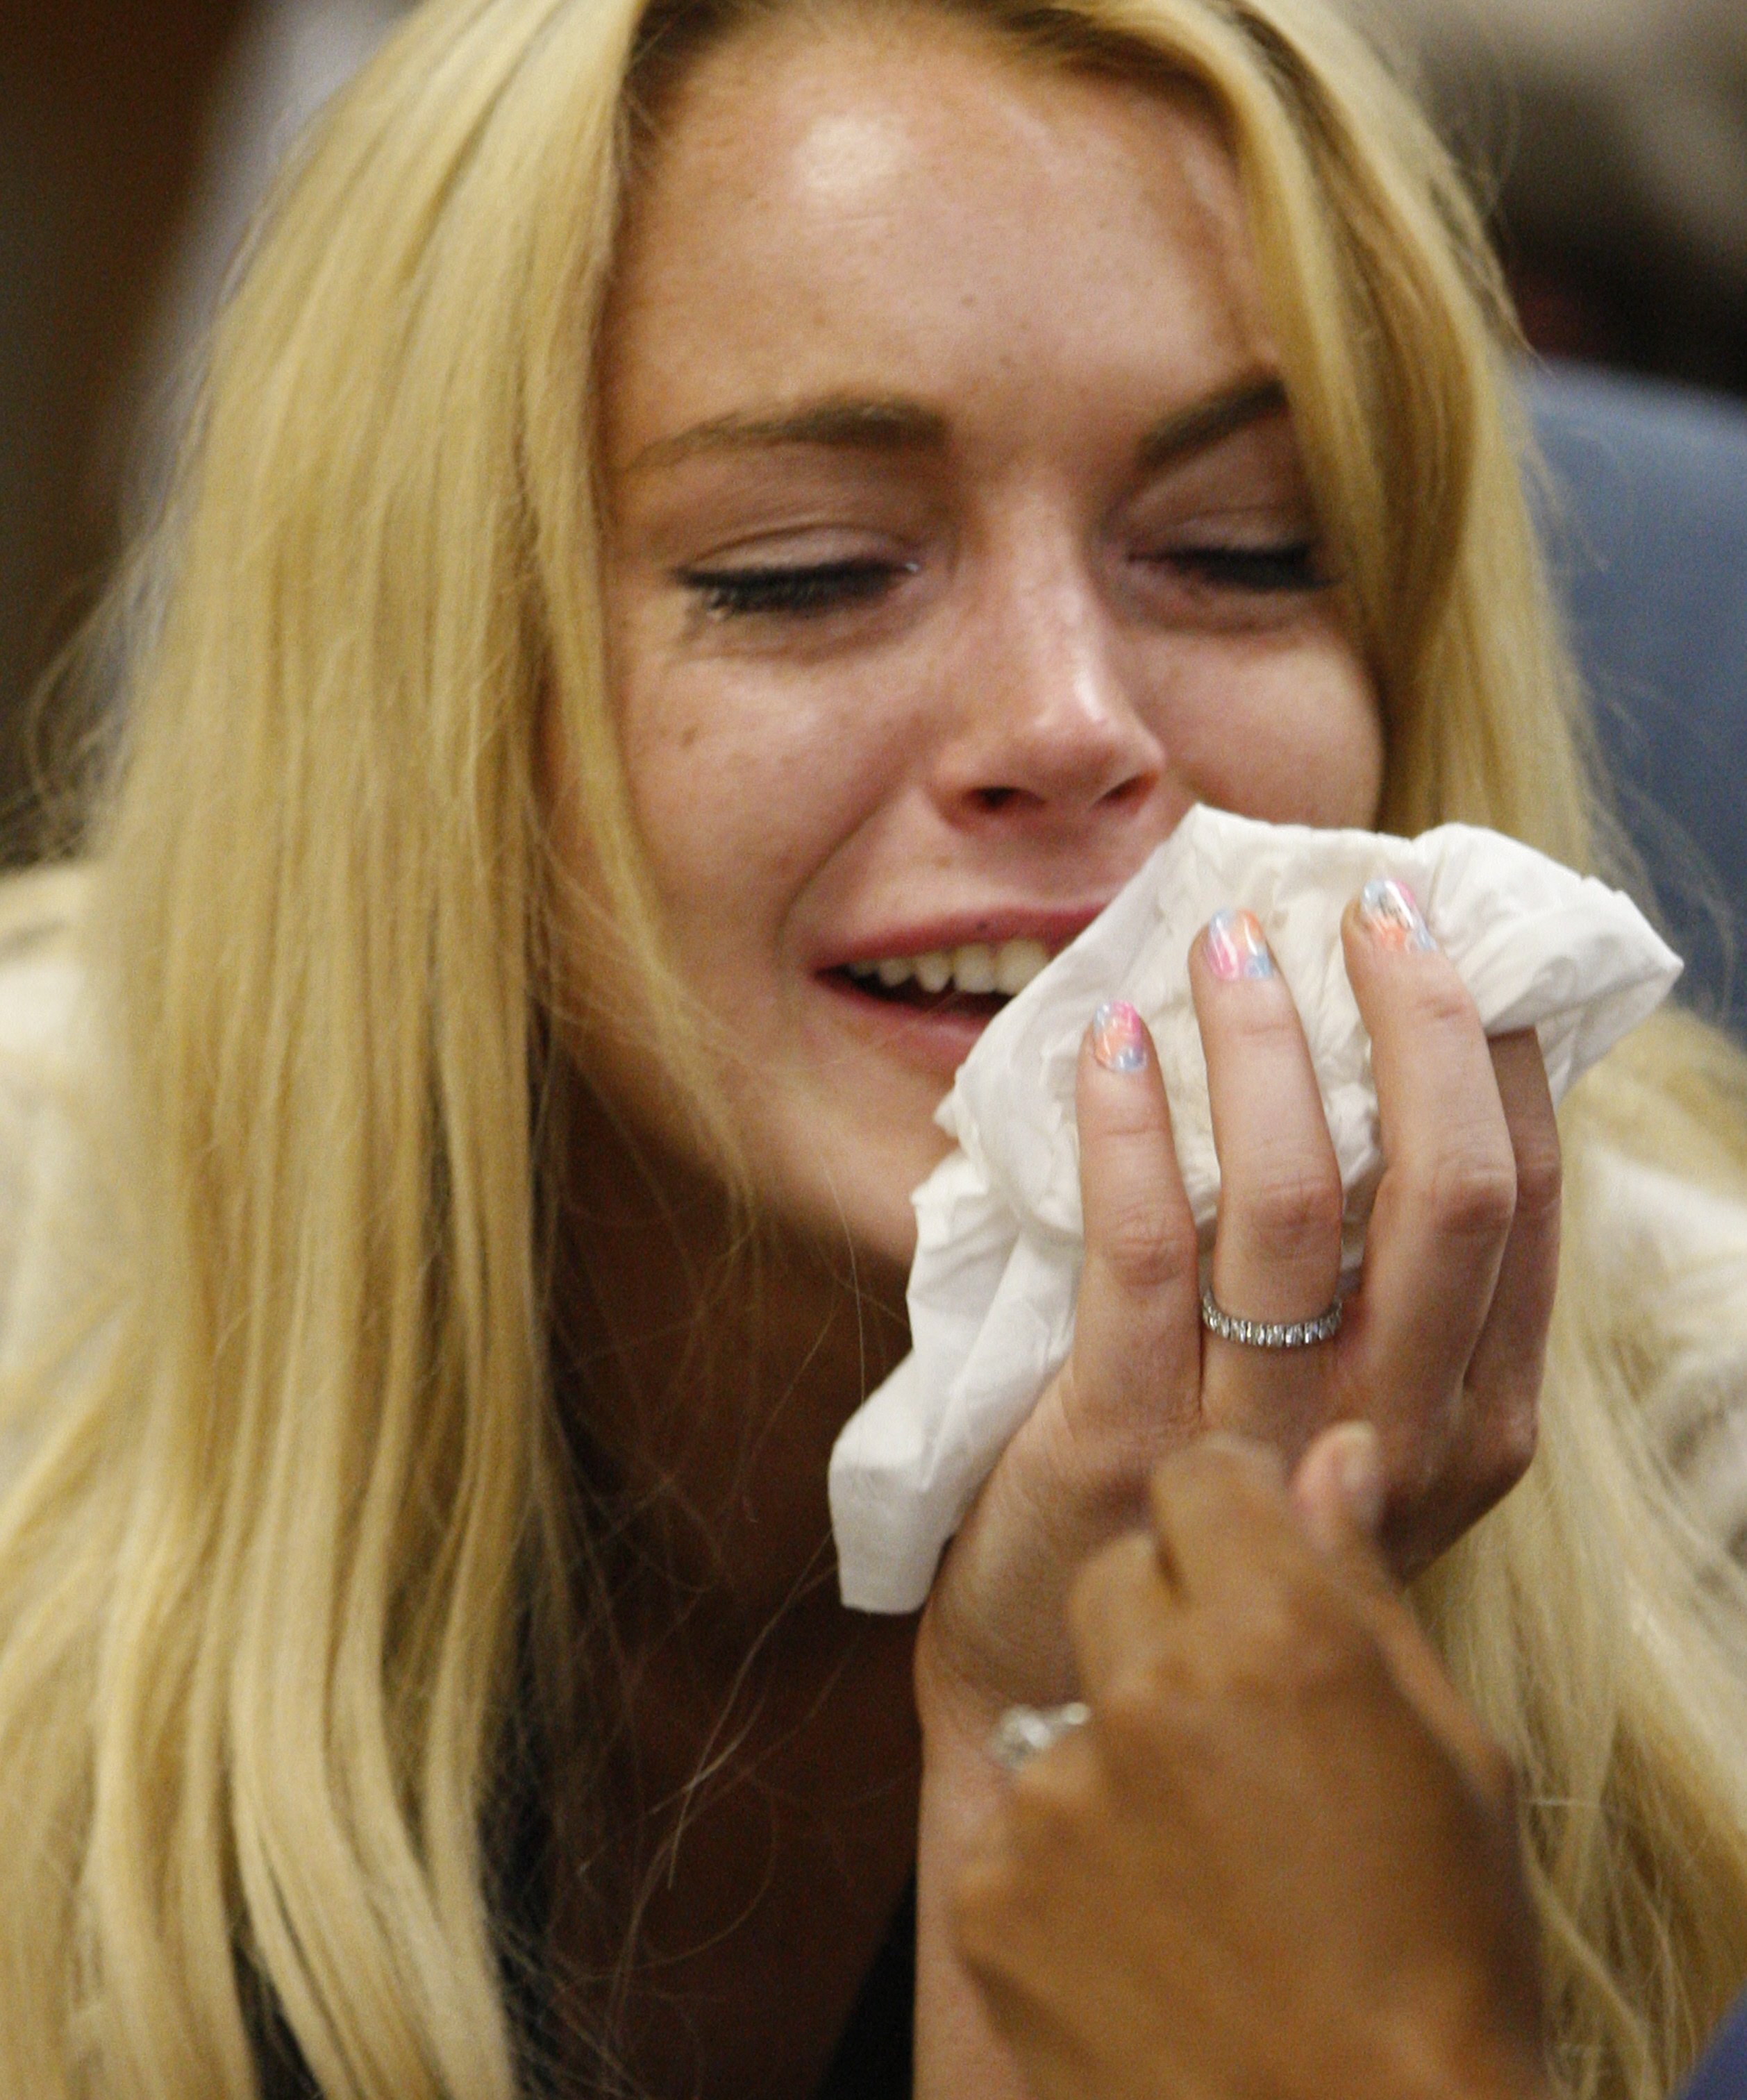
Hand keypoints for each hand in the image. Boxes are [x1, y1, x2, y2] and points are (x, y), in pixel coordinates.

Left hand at [917, 885, 1560, 1731]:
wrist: (1059, 1687)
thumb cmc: (1209, 1512)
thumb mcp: (1334, 1416)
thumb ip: (1371, 1286)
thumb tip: (1366, 1066)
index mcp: (1469, 1422)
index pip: (1524, 1200)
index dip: (1492, 1050)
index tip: (1438, 937)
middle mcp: (1393, 1439)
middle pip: (1449, 1189)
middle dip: (1418, 1020)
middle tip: (1367, 902)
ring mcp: (1264, 1449)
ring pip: (1295, 1202)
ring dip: (1259, 1044)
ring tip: (1222, 943)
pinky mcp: (1126, 1449)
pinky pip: (1143, 1249)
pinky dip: (1129, 1122)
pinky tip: (1110, 1039)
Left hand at [951, 1429, 1551, 2099]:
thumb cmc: (1441, 1971)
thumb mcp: (1456, 1762)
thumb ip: (1367, 1587)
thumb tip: (1338, 1454)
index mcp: (1277, 1637)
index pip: (1198, 1477)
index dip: (1231, 1512)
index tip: (1252, 1559)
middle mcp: (1148, 1693)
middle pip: (1117, 1578)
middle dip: (1170, 1624)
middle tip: (1240, 1737)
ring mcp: (1057, 1799)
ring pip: (1069, 1709)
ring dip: (1121, 1757)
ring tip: (1205, 1867)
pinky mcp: (993, 1896)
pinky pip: (1020, 1828)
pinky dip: (1070, 1869)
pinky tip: (1147, 1937)